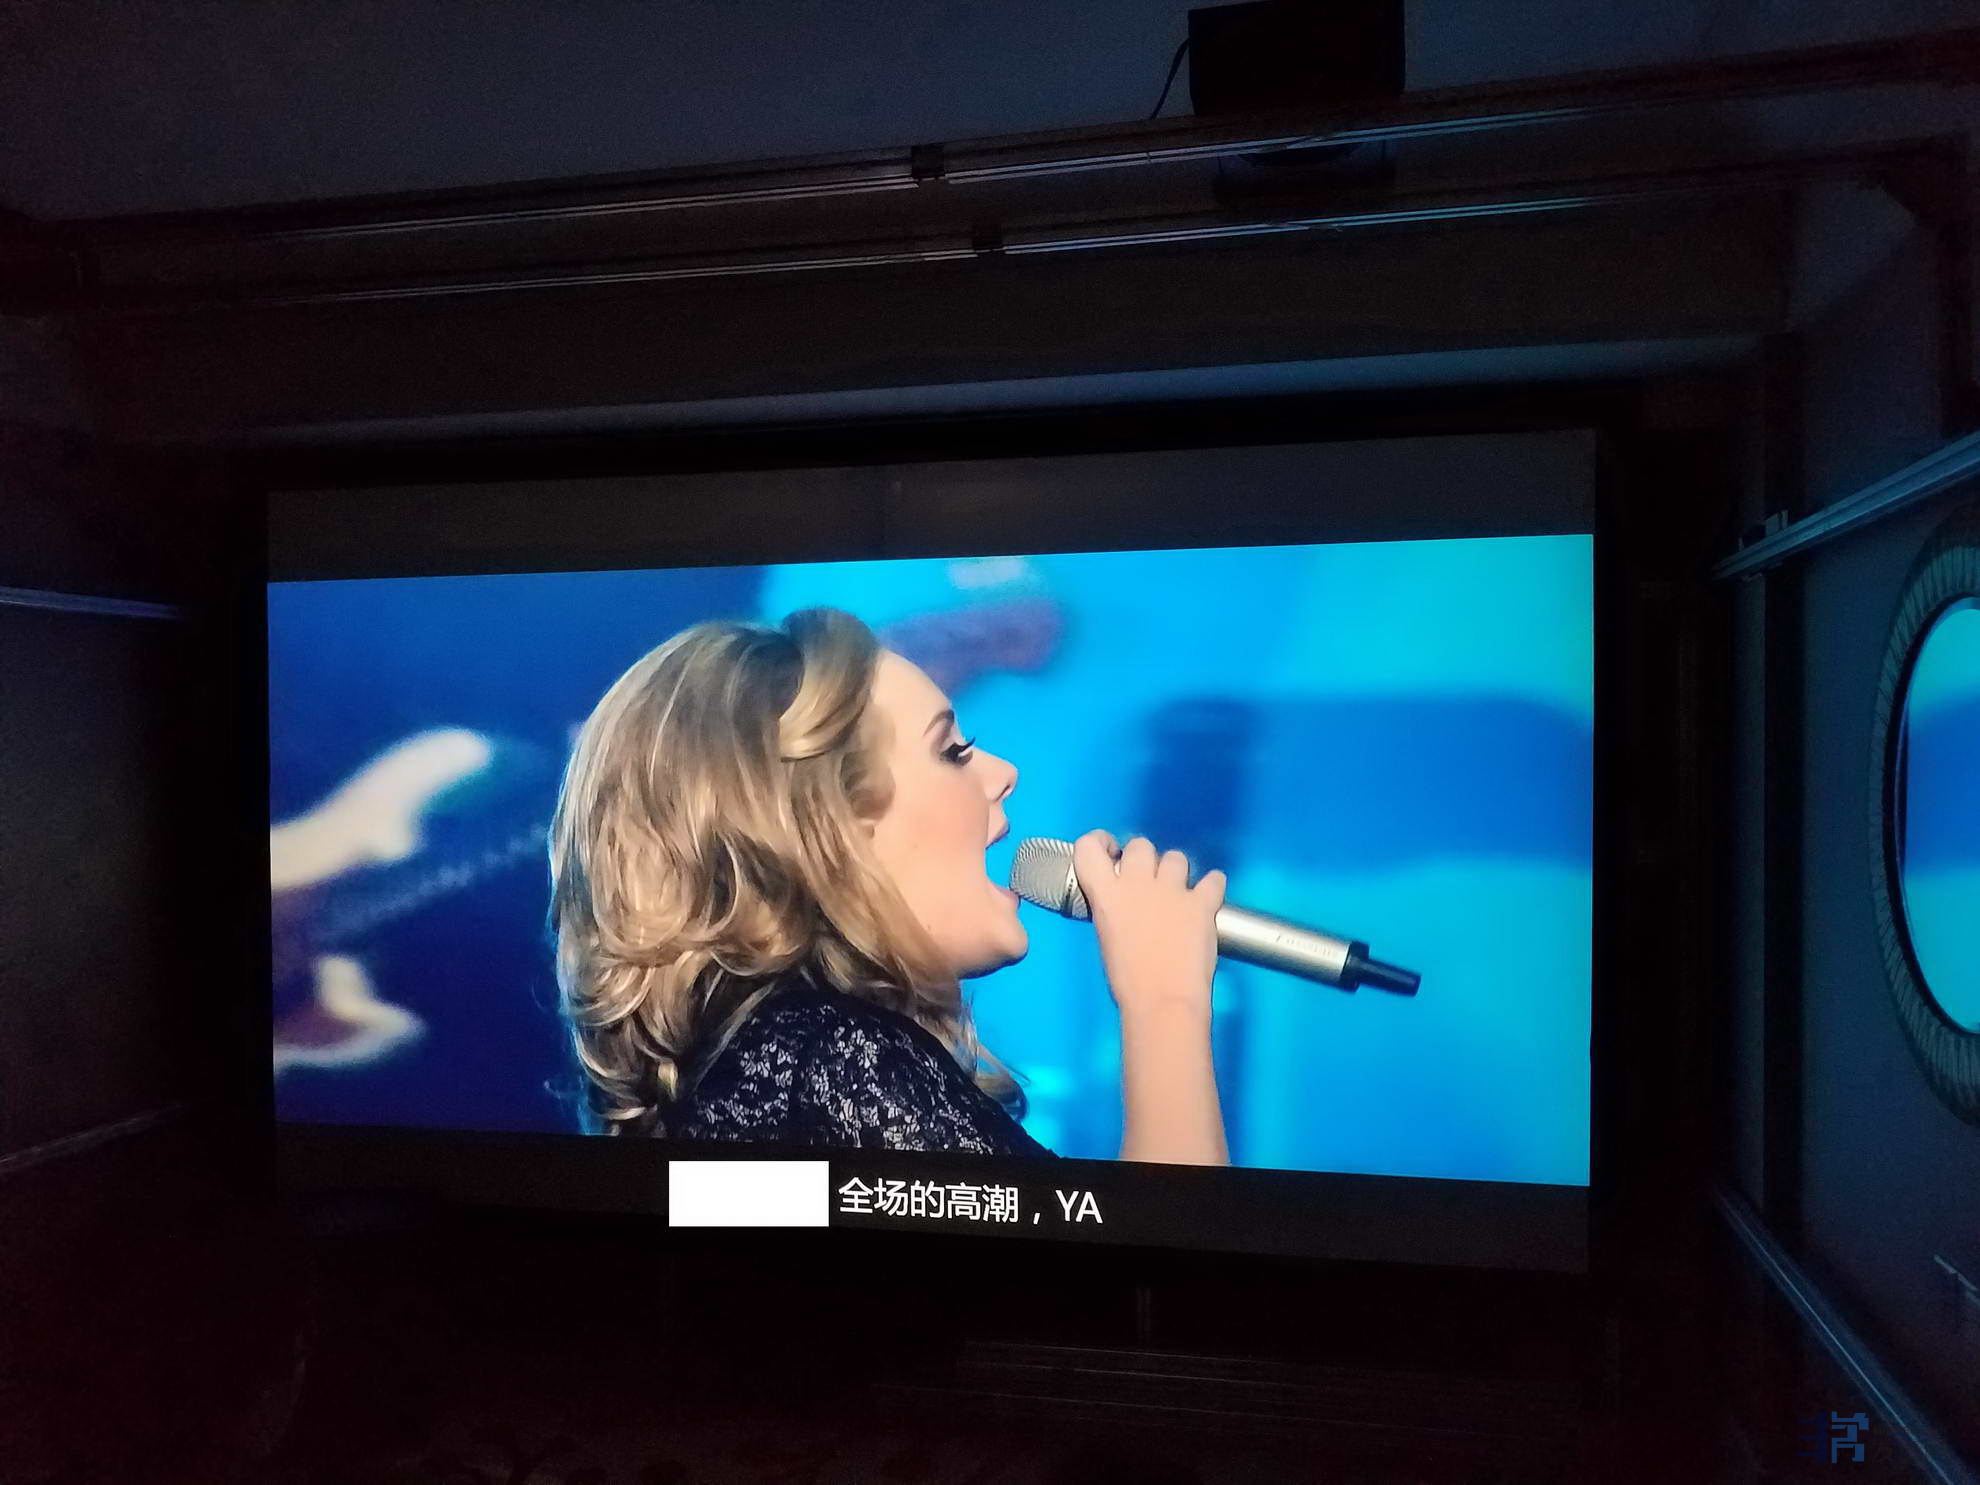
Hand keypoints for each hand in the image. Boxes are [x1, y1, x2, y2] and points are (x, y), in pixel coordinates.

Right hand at [1071, 830, 1225, 1023]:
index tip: (1109, 854)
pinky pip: (1214, 879)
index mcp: (1107, 894)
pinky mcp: (1202, 903)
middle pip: (1140, 845)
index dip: (1099, 843)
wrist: (1163, 1001)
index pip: (1089, 847)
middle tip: (1146, 881)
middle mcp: (1138, 883)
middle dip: (1143, 858)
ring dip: (1175, 872)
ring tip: (1177, 894)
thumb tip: (1127, 904)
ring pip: (1175, 857)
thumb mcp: (1107, 936)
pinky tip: (1208, 898)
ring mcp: (1173, 890)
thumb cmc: (1128, 980)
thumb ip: (1114, 909)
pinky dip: (1212, 886)